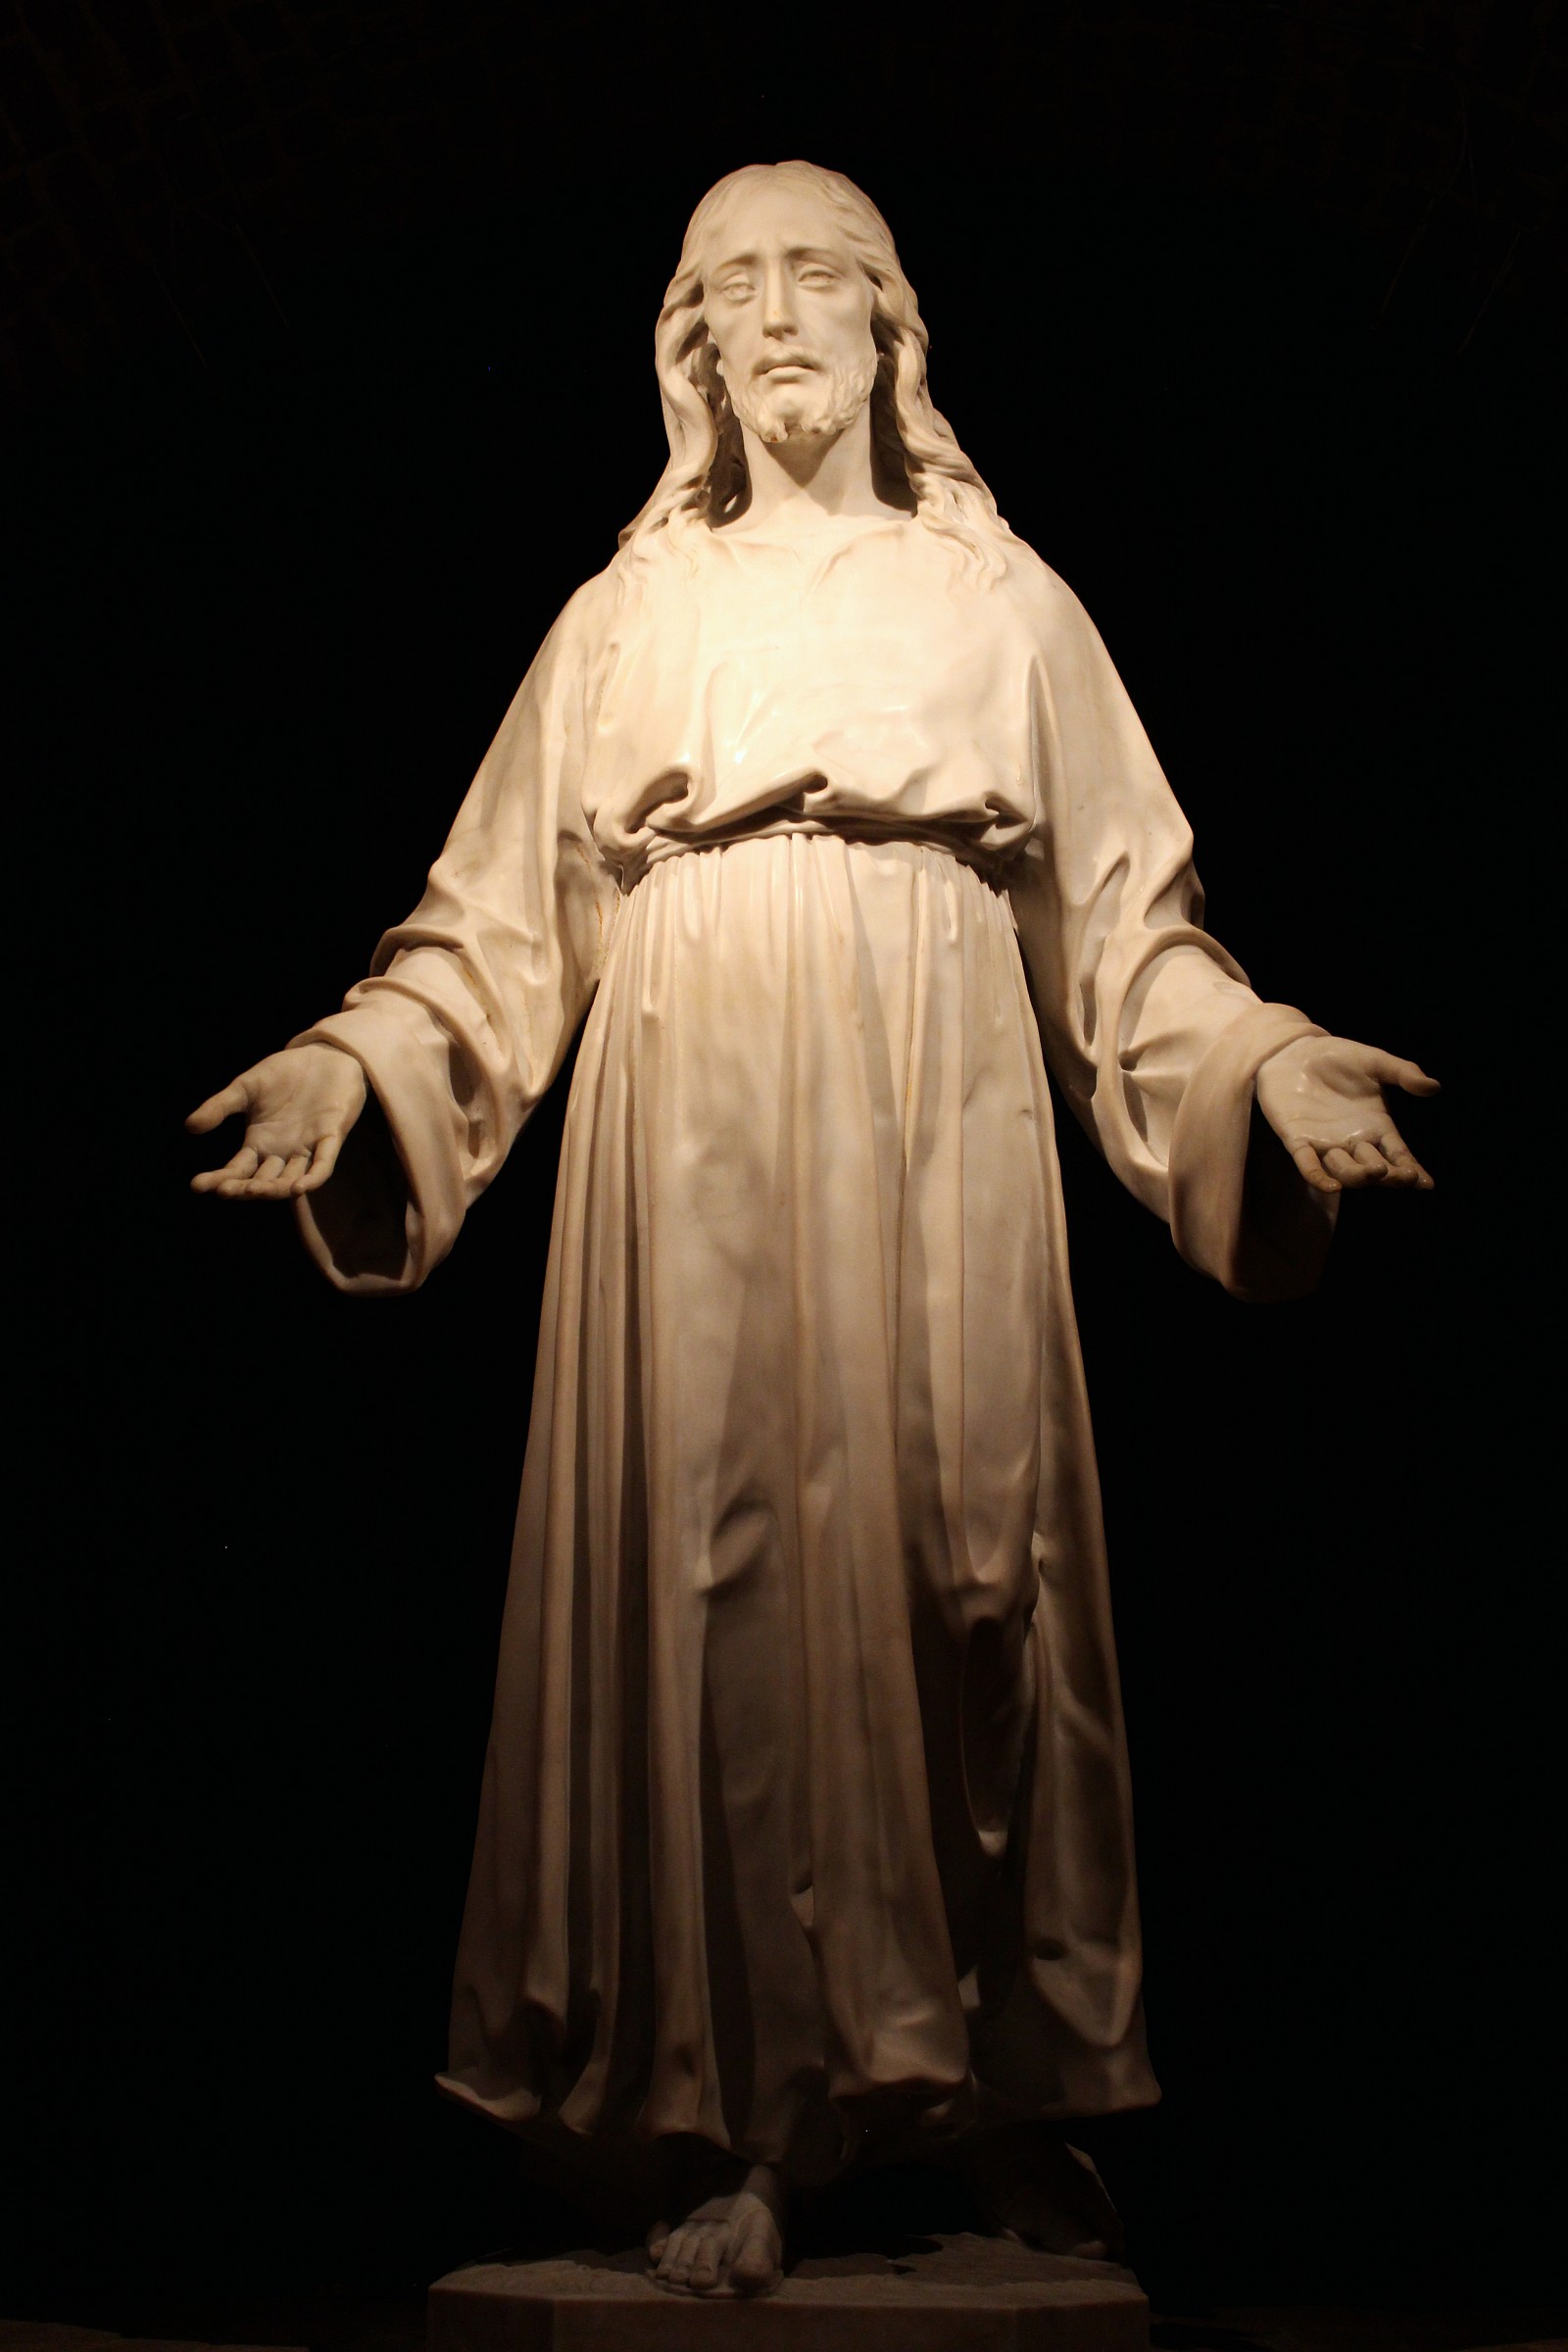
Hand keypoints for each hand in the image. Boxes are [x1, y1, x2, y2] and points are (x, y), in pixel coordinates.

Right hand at [187, 1044, 366, 1198]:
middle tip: (224, 1191)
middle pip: (261, 1181)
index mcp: (259, 1143)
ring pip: (289, 1180)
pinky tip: (298, 1188)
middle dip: (242, 1189)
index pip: (236, 1170)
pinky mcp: (331, 1138)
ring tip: (253, 1191)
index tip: (197, 1185)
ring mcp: (307, 1148)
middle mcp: (281, 1153)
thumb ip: (220, 1106)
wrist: (324, 1056)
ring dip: (273, 1189)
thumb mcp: (246, 1087)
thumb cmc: (284, 1074)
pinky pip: (323, 1166)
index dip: (219, 1179)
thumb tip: (189, 1127)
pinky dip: (312, 1179)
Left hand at [1255, 1033, 1437, 1195]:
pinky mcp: (1297, 1140)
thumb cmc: (1338, 1057)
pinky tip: (1331, 1186)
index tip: (1425, 1184)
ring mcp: (1325, 1143)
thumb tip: (1434, 1087)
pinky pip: (1308, 1165)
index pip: (1398, 1155)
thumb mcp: (1375, 1062)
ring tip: (1376, 1171)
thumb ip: (1403, 1073)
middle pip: (1375, 1169)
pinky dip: (1318, 1177)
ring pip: (1345, 1171)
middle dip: (1390, 1176)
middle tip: (1403, 1175)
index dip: (1411, 1170)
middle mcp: (1353, 1142)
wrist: (1295, 1051)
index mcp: (1377, 1126)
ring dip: (1360, 1176)